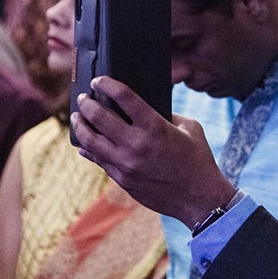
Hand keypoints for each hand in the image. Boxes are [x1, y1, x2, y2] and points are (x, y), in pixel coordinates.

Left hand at [71, 76, 234, 227]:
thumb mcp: (190, 128)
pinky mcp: (122, 179)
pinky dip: (89, 149)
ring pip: (91, 141)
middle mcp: (136, 144)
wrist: (199, 198)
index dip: (107, 84)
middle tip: (83, 98)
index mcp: (155, 127)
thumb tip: (147, 108)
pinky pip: (98, 160)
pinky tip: (85, 143)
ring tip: (78, 117)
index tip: (99, 80)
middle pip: (99, 117)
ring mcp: (126, 164)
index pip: (123, 97)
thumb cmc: (198, 159)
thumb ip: (168, 114)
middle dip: (87, 103)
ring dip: (81, 126)